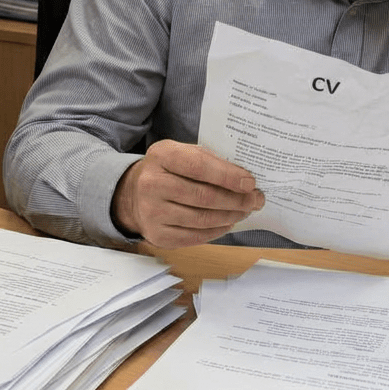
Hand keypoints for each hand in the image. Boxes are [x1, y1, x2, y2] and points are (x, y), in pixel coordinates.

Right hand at [112, 141, 264, 248]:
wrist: (133, 194)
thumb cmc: (168, 170)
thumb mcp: (182, 153)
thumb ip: (209, 160)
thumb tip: (244, 178)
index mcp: (161, 156)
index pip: (199, 167)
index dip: (227, 176)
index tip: (250, 182)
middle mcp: (152, 184)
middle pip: (203, 197)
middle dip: (236, 200)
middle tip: (255, 200)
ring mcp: (152, 213)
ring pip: (202, 219)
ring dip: (230, 216)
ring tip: (246, 210)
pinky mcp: (157, 236)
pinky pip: (195, 236)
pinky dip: (217, 230)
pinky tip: (228, 222)